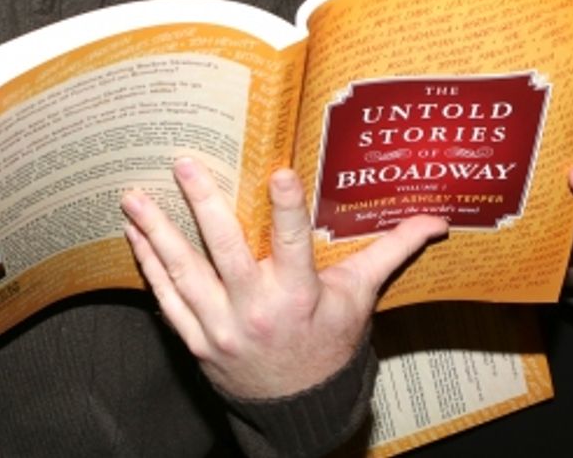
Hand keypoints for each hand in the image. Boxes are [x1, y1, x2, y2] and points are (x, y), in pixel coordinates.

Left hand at [122, 157, 447, 399]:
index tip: (277, 171)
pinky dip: (150, 267)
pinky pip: (167, 301)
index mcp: (300, 296)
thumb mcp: (360, 296)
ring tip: (134, 196)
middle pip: (225, 252)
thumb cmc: (330, 343)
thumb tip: (437, 220)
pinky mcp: (198, 342)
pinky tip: (136, 235)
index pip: (294, 244)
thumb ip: (391, 251)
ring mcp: (221, 328)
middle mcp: (257, 311)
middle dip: (202, 205)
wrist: (299, 409)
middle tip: (184, 163)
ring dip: (157, 232)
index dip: (287, 208)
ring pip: (184, 273)